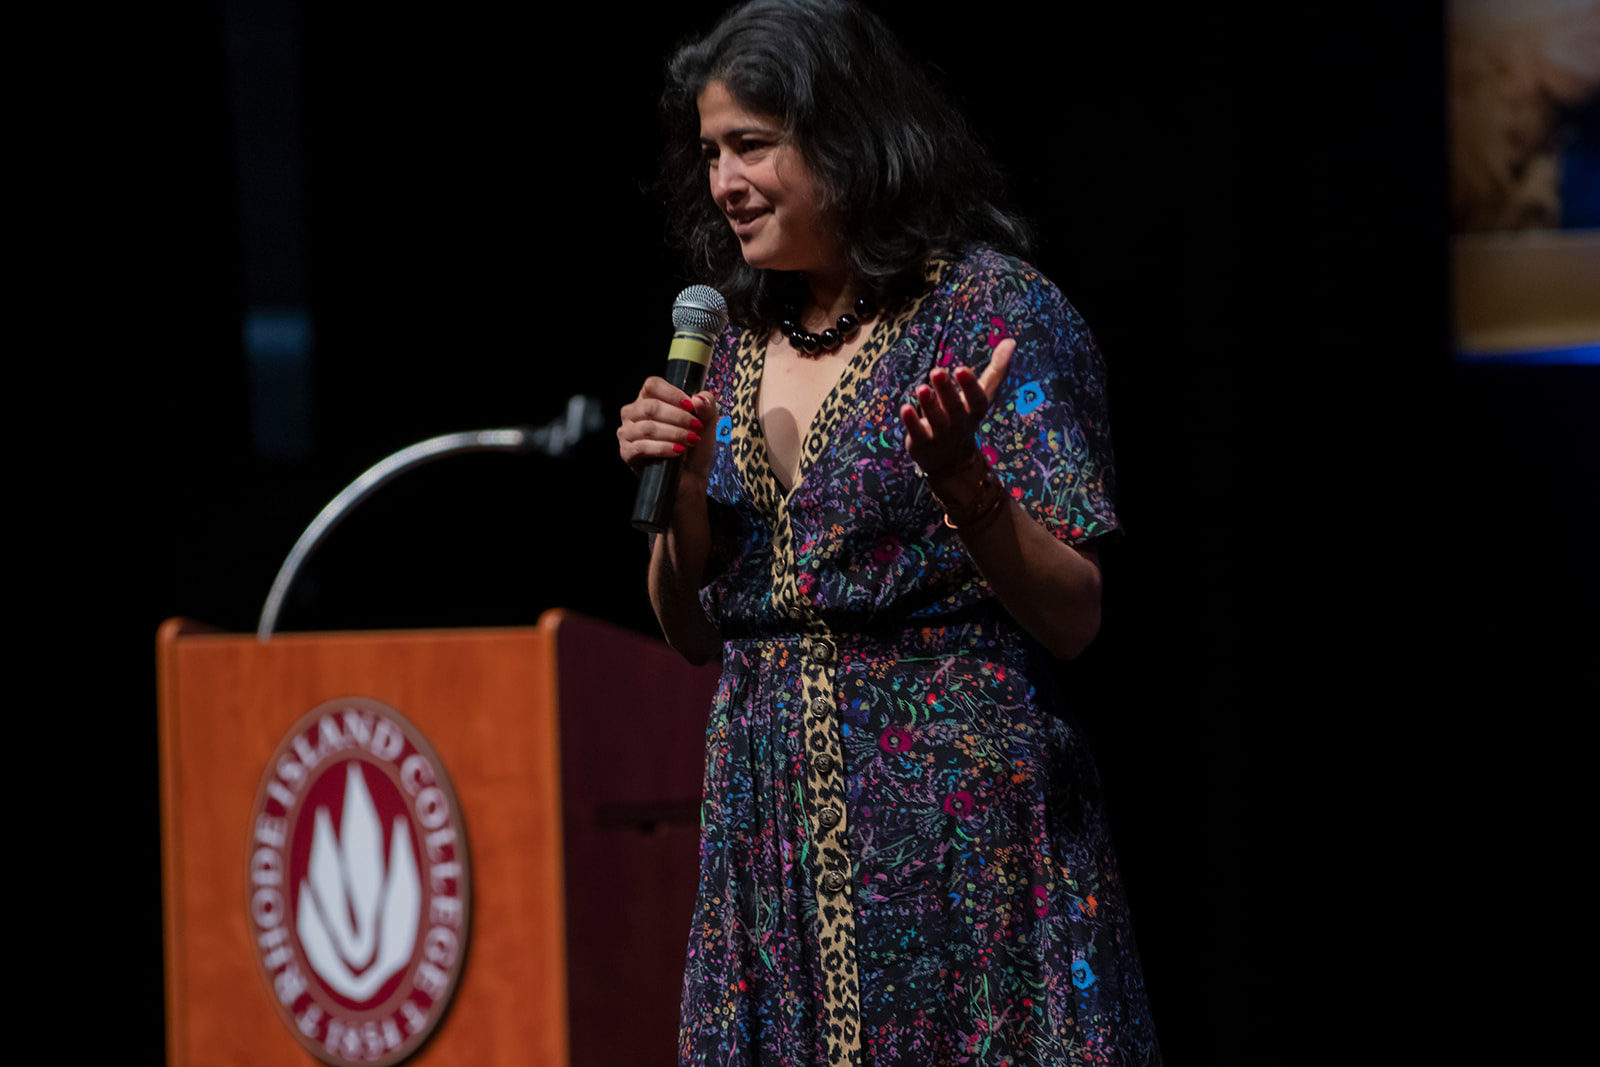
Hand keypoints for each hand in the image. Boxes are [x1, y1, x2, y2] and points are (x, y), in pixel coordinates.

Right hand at [618, 377, 719, 482]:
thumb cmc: (695, 445)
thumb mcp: (707, 421)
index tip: (691, 406)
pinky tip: (678, 451)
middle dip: (678, 417)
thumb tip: (698, 399)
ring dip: (674, 434)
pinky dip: (663, 448)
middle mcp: (633, 413)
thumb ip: (707, 405)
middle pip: (650, 406)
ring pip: (647, 428)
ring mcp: (627, 433)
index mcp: (648, 399)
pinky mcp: (626, 453)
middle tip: (696, 427)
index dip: (672, 394)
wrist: (692, 474)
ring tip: (691, 440)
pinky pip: (641, 447)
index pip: (652, 385)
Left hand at [900, 339, 1013, 473]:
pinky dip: (911, 422)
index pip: (976, 399)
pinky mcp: (921, 443)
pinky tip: (905, 408)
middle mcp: (959, 423)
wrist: (952, 461)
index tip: (961, 368)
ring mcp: (940, 435)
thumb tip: (1010, 341)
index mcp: (974, 410)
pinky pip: (916, 432)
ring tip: (921, 387)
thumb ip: (995, 370)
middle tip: (936, 371)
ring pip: (935, 420)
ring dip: (929, 404)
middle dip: (946, 391)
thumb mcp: (982, 396)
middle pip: (954, 408)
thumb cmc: (965, 417)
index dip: (970, 386)